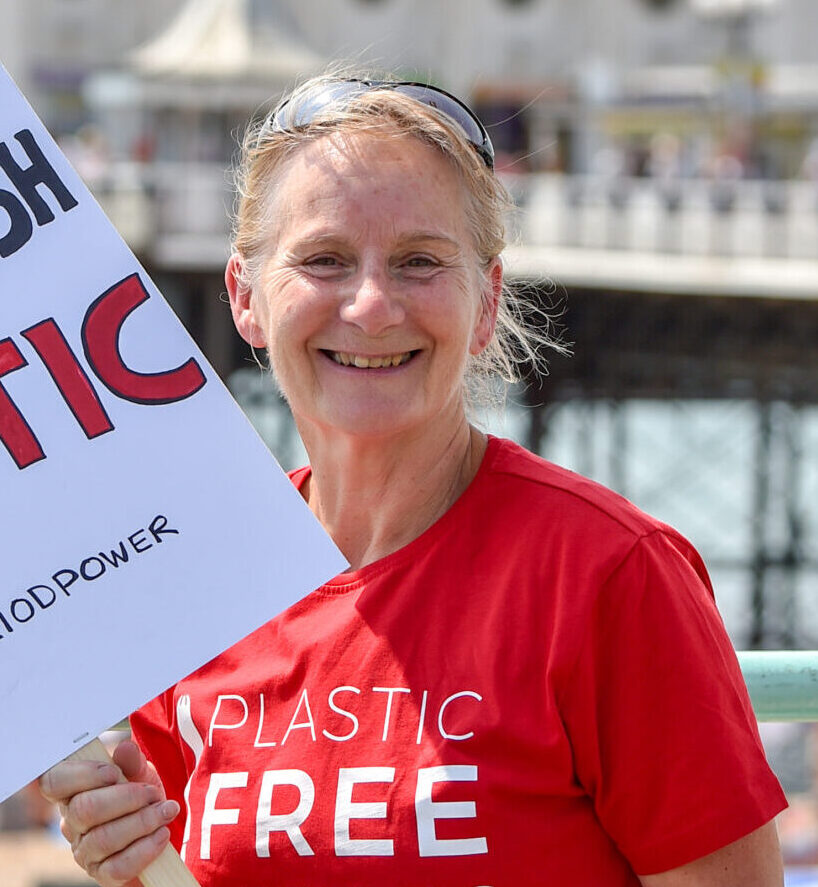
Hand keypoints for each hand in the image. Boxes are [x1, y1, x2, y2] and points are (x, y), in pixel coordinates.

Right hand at [38, 740, 179, 886]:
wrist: (159, 830)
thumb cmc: (141, 798)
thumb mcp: (140, 774)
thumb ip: (132, 761)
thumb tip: (125, 748)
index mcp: (74, 792)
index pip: (53, 781)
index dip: (81, 775)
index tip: (113, 772)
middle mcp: (72, 824)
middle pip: (83, 810)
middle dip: (126, 798)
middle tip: (152, 792)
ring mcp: (85, 852)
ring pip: (103, 839)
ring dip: (143, 821)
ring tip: (166, 811)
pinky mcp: (103, 874)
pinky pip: (118, 867)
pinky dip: (146, 848)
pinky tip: (162, 834)